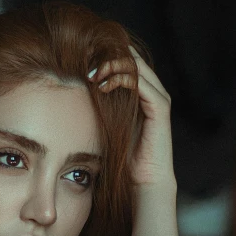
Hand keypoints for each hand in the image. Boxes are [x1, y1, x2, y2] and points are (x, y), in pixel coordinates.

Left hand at [89, 44, 175, 189]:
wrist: (143, 180)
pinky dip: (122, 80)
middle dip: (108, 56)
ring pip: (137, 68)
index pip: (126, 63)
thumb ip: (99, 106)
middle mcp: (153, 91)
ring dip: (113, 65)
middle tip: (85, 60)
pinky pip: (142, 85)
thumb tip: (74, 95)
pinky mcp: (160, 108)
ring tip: (91, 72)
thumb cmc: (123, 156)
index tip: (81, 57)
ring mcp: (158, 98)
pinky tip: (103, 86)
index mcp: (141, 93)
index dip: (106, 56)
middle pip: (132, 59)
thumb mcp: (106, 125)